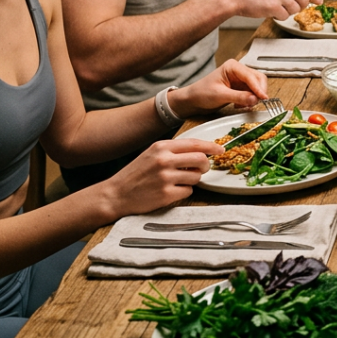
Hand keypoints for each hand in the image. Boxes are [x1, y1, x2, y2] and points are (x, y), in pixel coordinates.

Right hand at [103, 138, 223, 214]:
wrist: (116, 194)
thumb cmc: (136, 174)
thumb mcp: (152, 154)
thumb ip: (173, 151)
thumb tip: (200, 151)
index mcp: (161, 147)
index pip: (194, 143)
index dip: (211, 146)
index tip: (221, 149)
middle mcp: (164, 160)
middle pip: (200, 159)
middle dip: (205, 165)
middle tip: (201, 169)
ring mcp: (166, 177)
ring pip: (196, 176)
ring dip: (192, 180)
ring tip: (178, 181)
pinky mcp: (167, 194)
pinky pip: (189, 191)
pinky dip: (184, 192)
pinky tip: (171, 191)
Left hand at [171, 60, 268, 115]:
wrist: (193, 100)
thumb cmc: (202, 93)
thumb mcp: (220, 95)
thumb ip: (238, 96)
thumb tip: (255, 99)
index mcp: (232, 66)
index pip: (251, 76)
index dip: (258, 87)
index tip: (264, 98)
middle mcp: (239, 70)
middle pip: (258, 79)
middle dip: (259, 91)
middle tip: (256, 103)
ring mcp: (240, 79)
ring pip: (257, 86)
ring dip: (255, 97)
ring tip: (244, 105)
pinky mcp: (241, 87)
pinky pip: (252, 93)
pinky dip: (250, 100)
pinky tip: (240, 105)